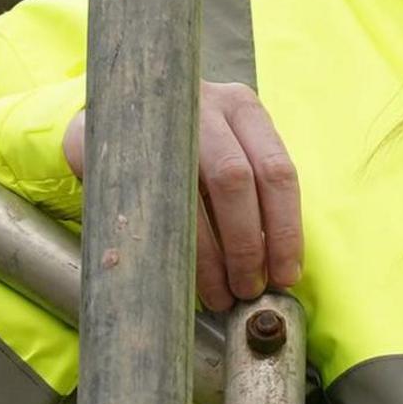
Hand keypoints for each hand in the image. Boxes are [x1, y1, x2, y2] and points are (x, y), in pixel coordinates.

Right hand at [64, 82, 298, 312]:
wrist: (116, 112)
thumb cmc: (189, 147)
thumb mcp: (228, 150)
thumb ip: (254, 193)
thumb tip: (278, 265)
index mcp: (242, 108)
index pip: (278, 171)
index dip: (286, 229)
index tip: (286, 274)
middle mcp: (204, 107)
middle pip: (238, 181)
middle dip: (248, 245)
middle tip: (251, 289)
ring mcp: (159, 123)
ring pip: (192, 198)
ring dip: (211, 259)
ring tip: (221, 295)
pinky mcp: (119, 145)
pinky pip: (152, 208)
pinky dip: (173, 250)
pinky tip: (183, 277)